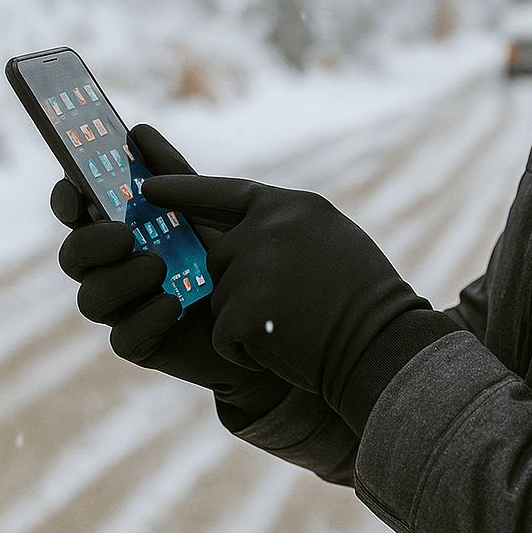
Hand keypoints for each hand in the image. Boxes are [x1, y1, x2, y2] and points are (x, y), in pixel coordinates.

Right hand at [52, 124, 289, 426]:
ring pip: (91, 297)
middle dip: (91, 242)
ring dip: (121, 279)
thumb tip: (139, 131)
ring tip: (159, 266)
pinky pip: (123, 338)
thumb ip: (173, 174)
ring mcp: (127, 308)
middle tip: (124, 234)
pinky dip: (145, 317)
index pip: (79, 213)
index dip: (67, 200)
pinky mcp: (145, 344)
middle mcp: (116, 268)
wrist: (271, 313)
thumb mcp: (209, 206)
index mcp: (125, 229)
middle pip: (74, 256)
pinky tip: (173, 304)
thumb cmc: (233, 252)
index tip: (72, 187)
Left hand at [142, 175, 455, 431]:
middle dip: (241, 283)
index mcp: (292, 206)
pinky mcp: (238, 310)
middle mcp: (267, 228)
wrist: (383, 346)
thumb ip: (286, 228)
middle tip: (292, 303)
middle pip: (220, 255)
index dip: (184, 189)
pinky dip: (247, 347)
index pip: (226, 192)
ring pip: (221, 297)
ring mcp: (250, 267)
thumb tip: (242, 234)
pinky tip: (286, 344)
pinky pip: (223, 333)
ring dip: (249, 318)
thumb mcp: (333, 239)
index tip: (148, 185)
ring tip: (298, 323)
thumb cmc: (368, 298)